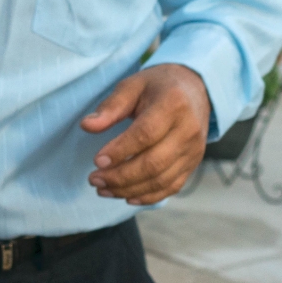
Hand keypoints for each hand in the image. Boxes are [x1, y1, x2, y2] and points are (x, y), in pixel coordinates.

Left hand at [80, 64, 211, 204]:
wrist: (194, 90)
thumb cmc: (157, 87)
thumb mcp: (132, 86)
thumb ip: (110, 107)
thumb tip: (87, 126)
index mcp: (173, 105)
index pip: (145, 134)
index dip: (120, 150)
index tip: (96, 161)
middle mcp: (188, 130)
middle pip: (154, 162)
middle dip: (120, 176)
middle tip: (94, 179)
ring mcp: (193, 150)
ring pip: (161, 179)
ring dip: (129, 189)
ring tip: (103, 188)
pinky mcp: (193, 163)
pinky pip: (172, 187)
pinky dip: (148, 196)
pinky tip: (126, 197)